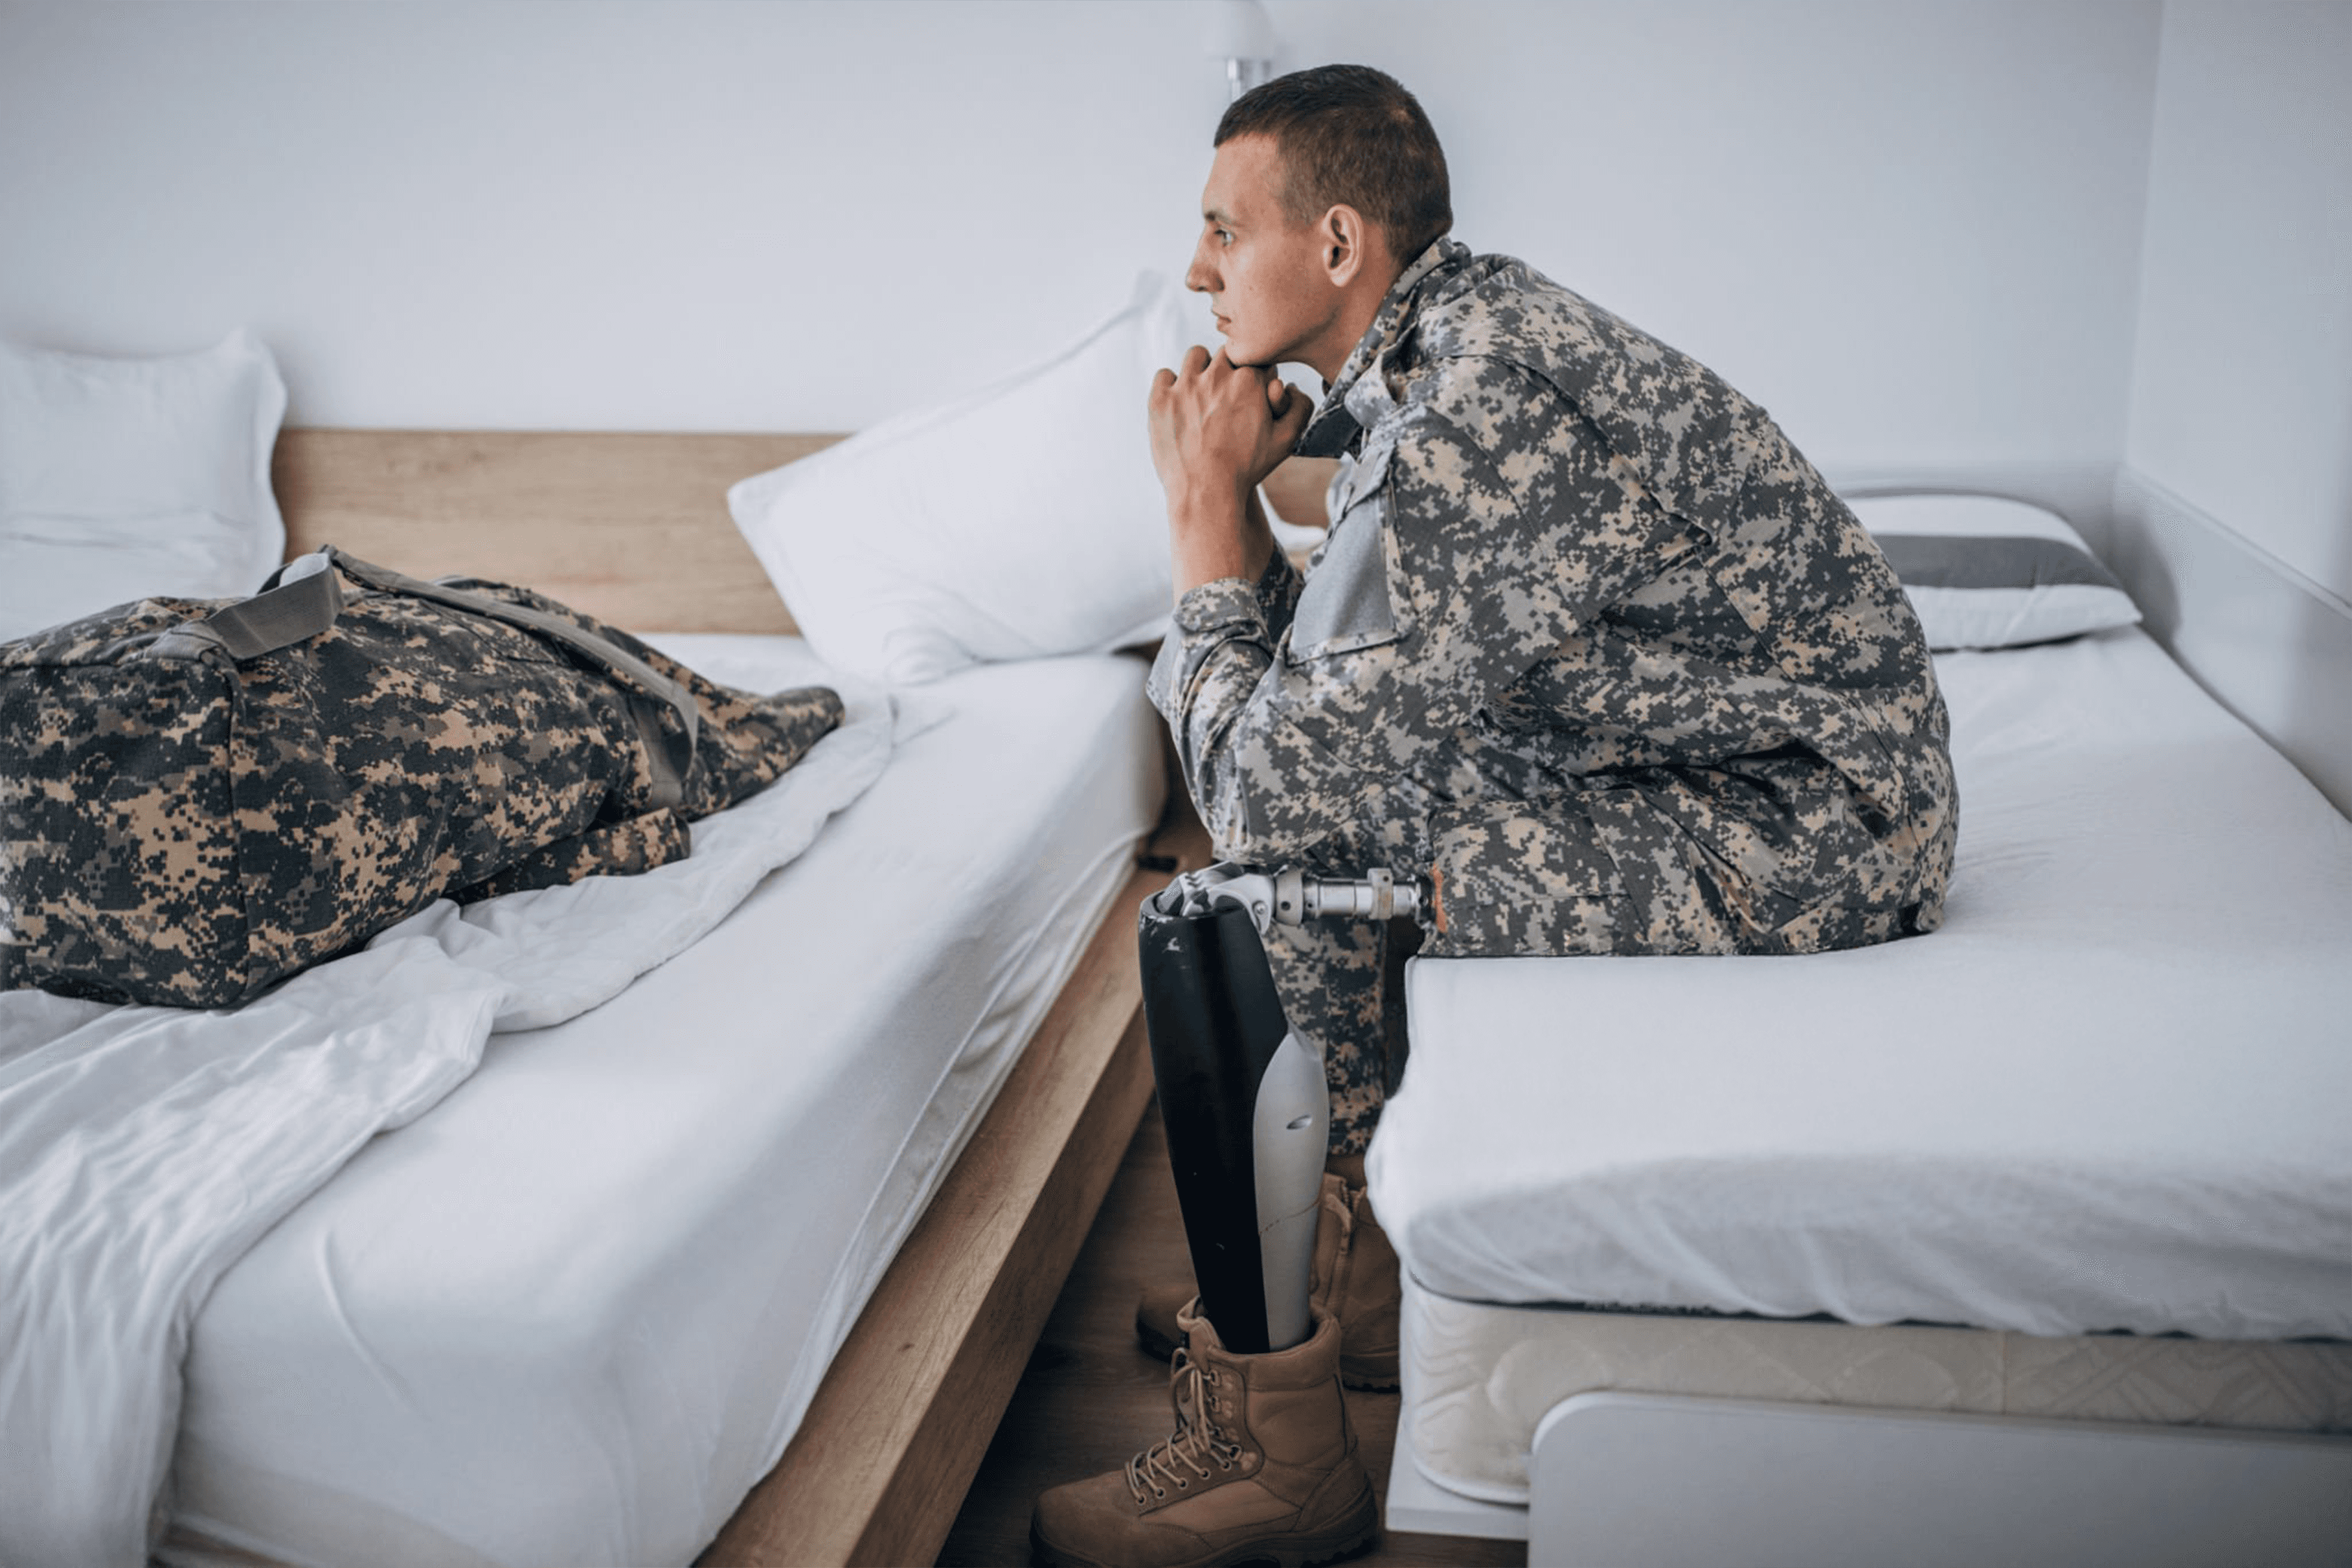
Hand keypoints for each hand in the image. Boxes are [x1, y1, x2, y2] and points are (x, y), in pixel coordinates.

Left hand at [1146, 348, 1309, 596]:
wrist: (1206, 493)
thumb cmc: (1247, 468)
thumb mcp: (1286, 441)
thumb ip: (1300, 408)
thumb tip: (1290, 386)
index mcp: (1249, 380)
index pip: (1254, 359)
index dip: (1255, 376)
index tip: (1250, 395)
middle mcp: (1216, 375)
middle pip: (1225, 354)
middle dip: (1229, 371)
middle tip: (1226, 399)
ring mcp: (1184, 385)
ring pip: (1195, 356)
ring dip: (1201, 370)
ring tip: (1202, 396)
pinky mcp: (1160, 399)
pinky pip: (1164, 375)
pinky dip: (1170, 387)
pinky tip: (1178, 405)